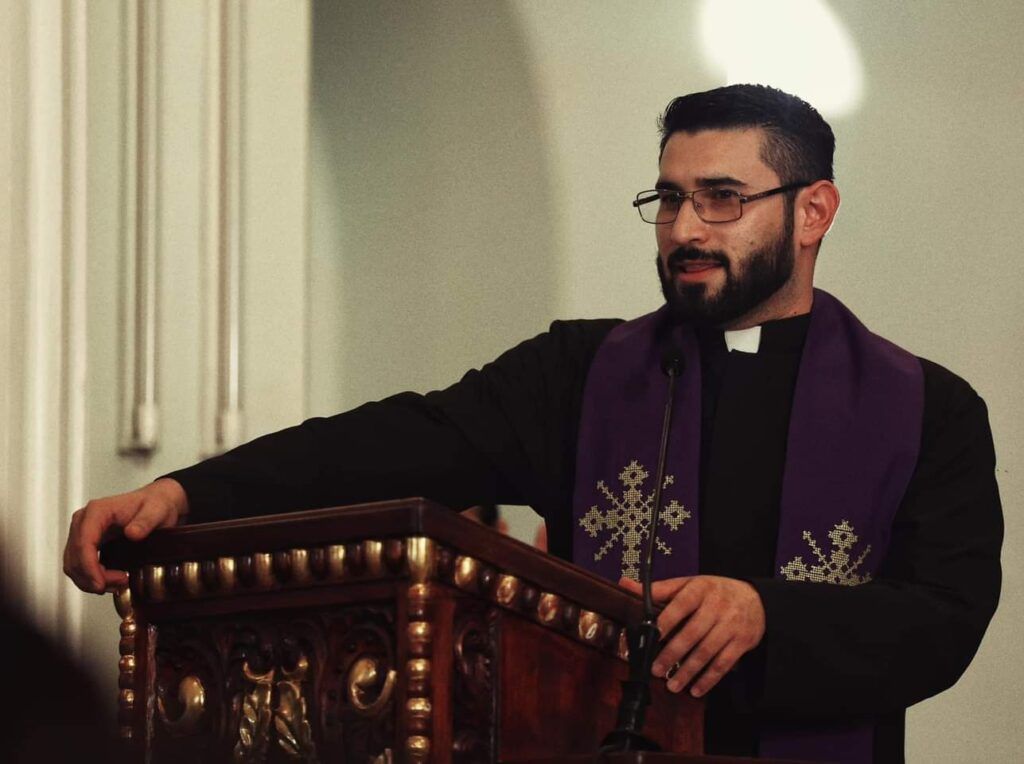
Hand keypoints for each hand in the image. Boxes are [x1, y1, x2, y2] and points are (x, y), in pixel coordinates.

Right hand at [63, 478, 187, 593]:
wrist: (156, 503)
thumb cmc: (155, 504)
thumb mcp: (157, 511)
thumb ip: (146, 521)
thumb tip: (132, 534)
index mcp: (97, 511)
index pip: (83, 543)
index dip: (88, 567)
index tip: (100, 584)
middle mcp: (84, 520)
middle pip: (74, 557)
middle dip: (92, 577)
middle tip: (119, 584)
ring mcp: (82, 532)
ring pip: (73, 565)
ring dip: (90, 580)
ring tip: (117, 584)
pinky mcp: (86, 542)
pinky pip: (79, 565)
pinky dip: (91, 577)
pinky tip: (110, 580)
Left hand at [619, 575, 764, 696]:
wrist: (756, 599)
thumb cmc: (713, 592)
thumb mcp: (689, 584)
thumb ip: (659, 589)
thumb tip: (625, 584)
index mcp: (699, 589)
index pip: (680, 606)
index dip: (665, 622)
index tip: (651, 638)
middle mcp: (716, 607)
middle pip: (692, 634)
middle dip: (672, 654)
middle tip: (656, 670)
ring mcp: (731, 625)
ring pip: (707, 652)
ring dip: (688, 672)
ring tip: (671, 685)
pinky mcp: (742, 642)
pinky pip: (723, 664)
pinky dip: (709, 679)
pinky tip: (696, 690)